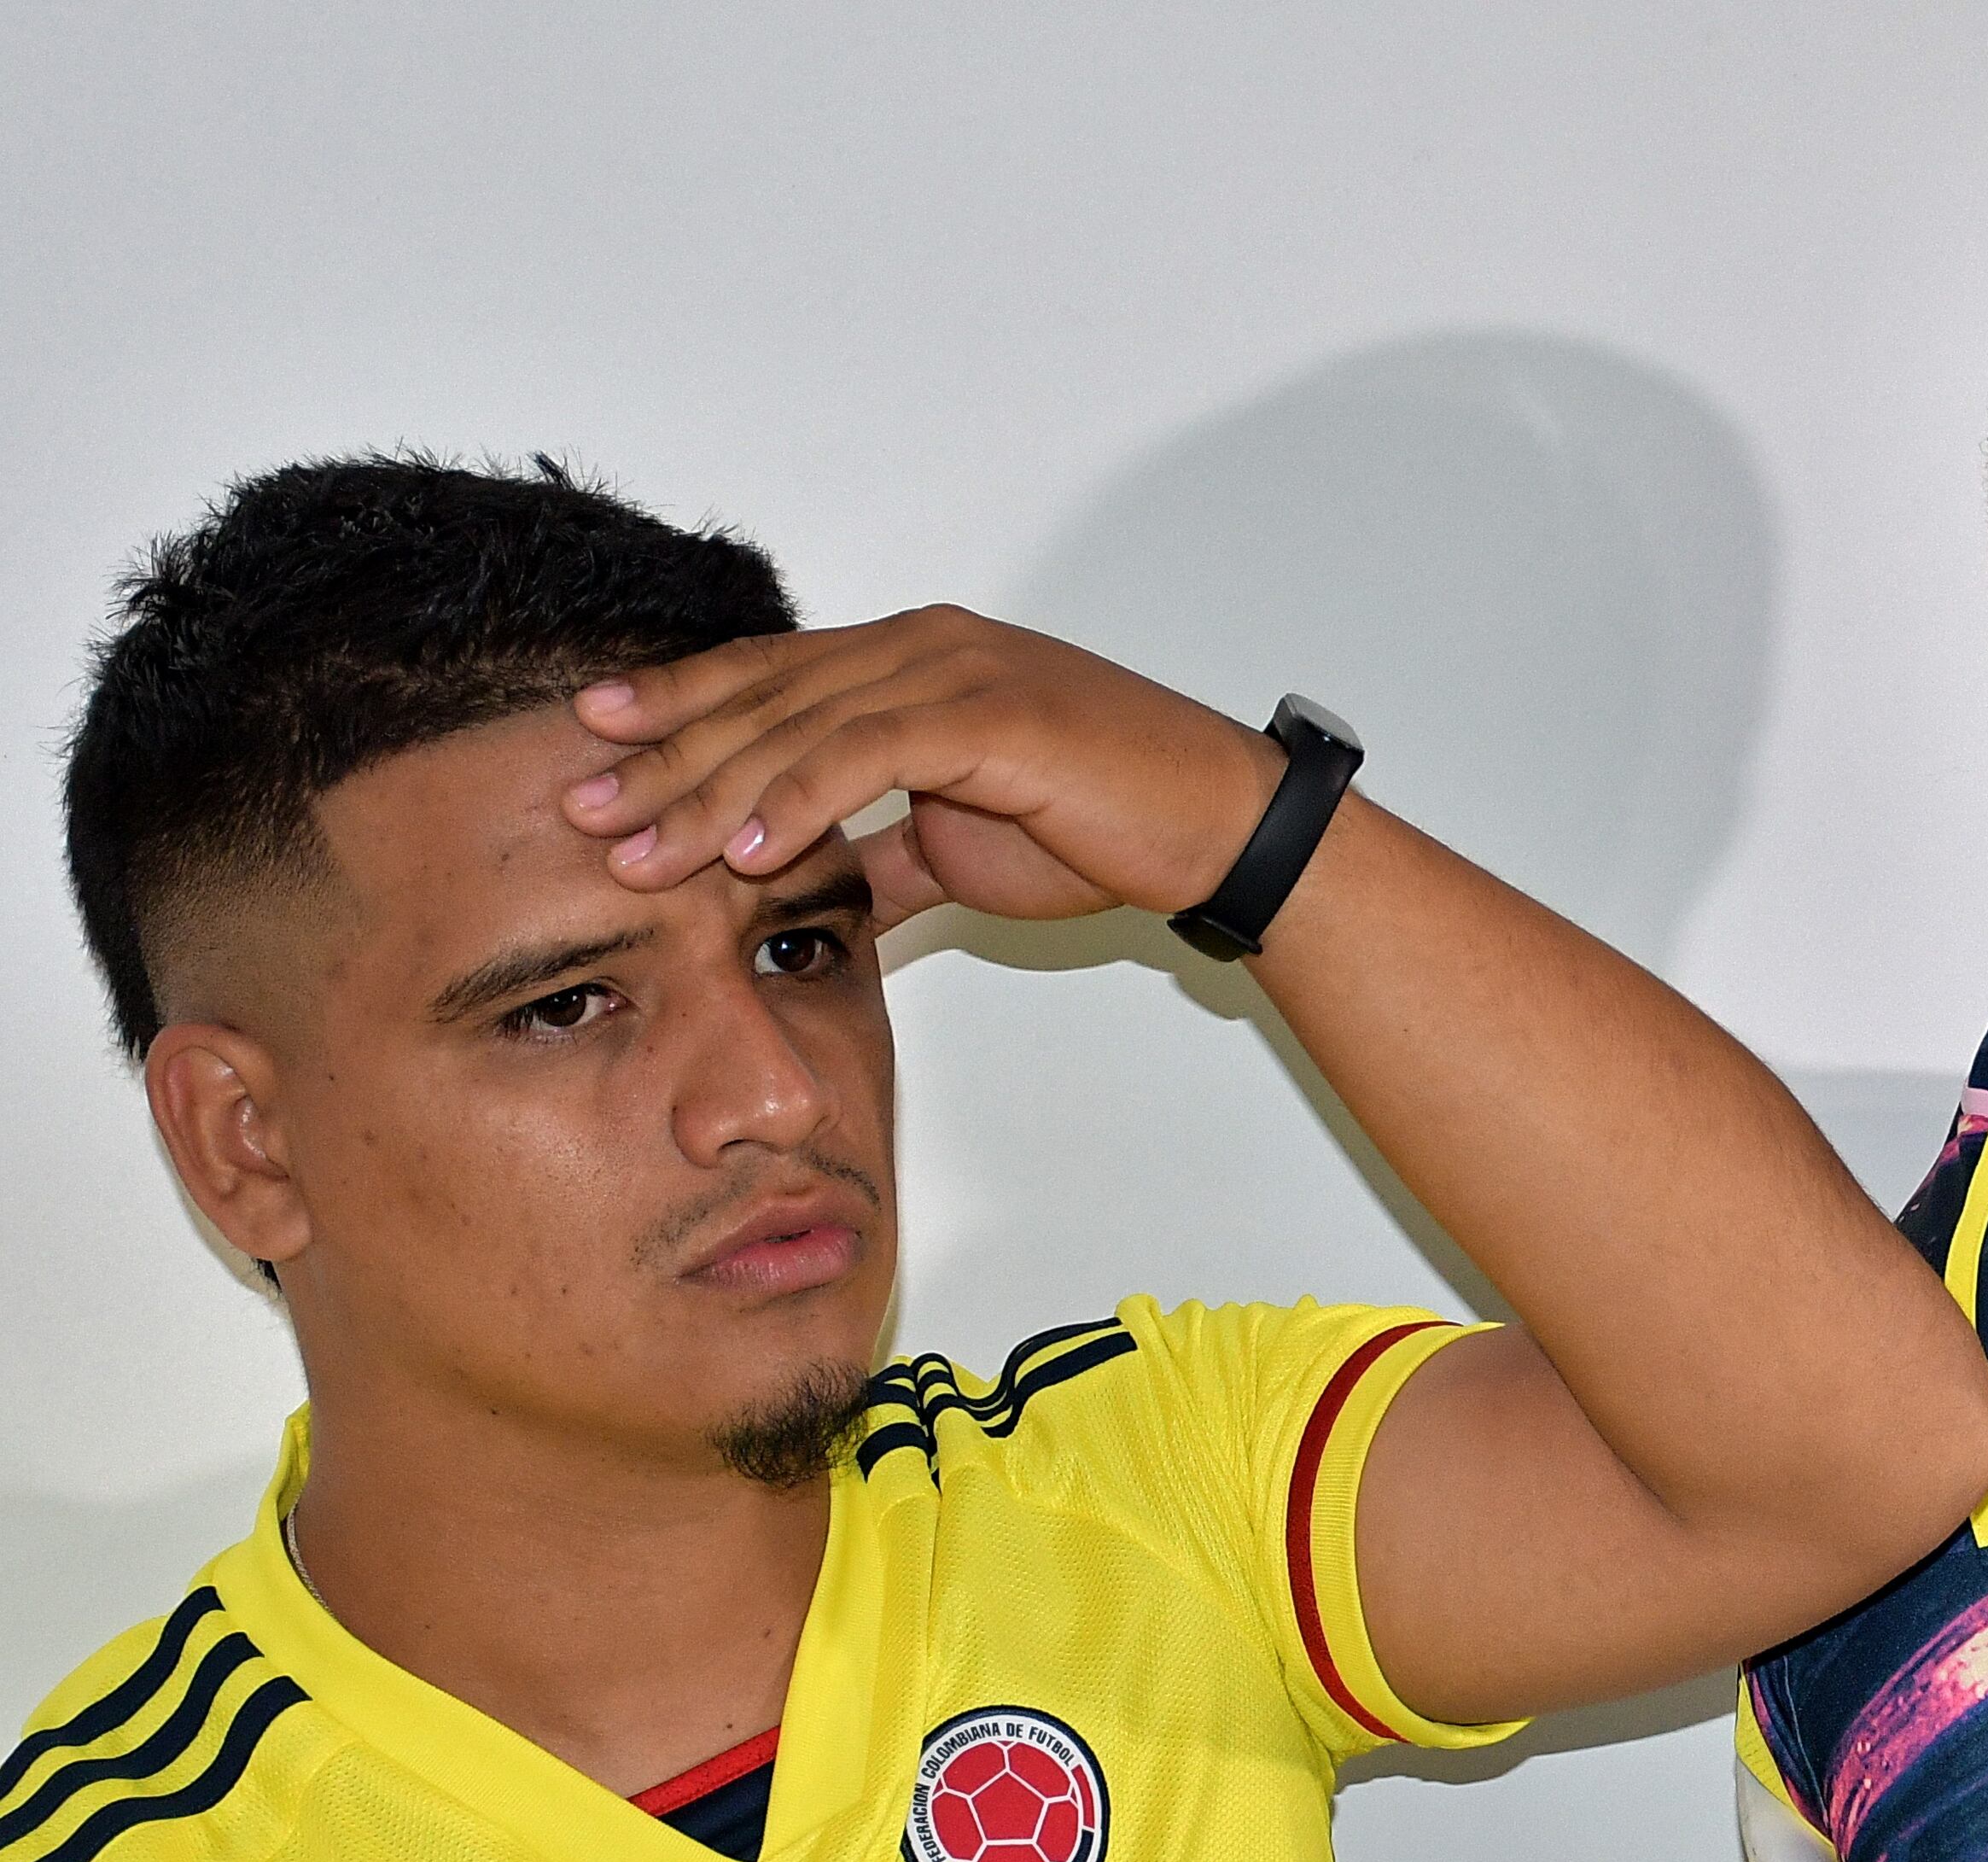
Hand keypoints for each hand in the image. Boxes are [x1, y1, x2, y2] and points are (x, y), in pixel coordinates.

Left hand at [561, 609, 1283, 928]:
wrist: (1217, 825)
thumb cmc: (1108, 827)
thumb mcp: (964, 847)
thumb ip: (886, 857)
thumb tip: (826, 899)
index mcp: (914, 662)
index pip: (769, 678)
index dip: (678, 707)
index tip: (598, 745)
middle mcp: (922, 645)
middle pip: (762, 694)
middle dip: (664, 754)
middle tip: (580, 805)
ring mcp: (954, 668)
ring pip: (798, 724)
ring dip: (710, 790)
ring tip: (640, 848)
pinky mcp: (988, 711)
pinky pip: (868, 751)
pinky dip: (800, 799)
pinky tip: (748, 850)